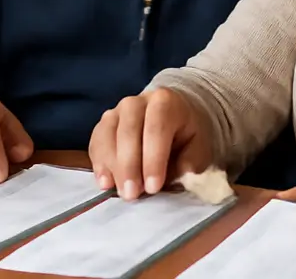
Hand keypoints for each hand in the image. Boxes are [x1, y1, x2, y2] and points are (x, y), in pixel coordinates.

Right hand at [87, 89, 212, 200]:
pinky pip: (96, 142)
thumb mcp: (199, 146)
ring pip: (107, 135)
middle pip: (128, 131)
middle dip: (129, 165)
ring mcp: (116, 111)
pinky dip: (99, 163)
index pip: (156, 129)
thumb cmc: (185, 134)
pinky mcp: (103, 124)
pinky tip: (105, 182)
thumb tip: (183, 173)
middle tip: (132, 194)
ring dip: (112, 166)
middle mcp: (136, 102)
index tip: (153, 187)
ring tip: (118, 191)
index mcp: (165, 102)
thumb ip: (191, 160)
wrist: (172, 115)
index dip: (153, 159)